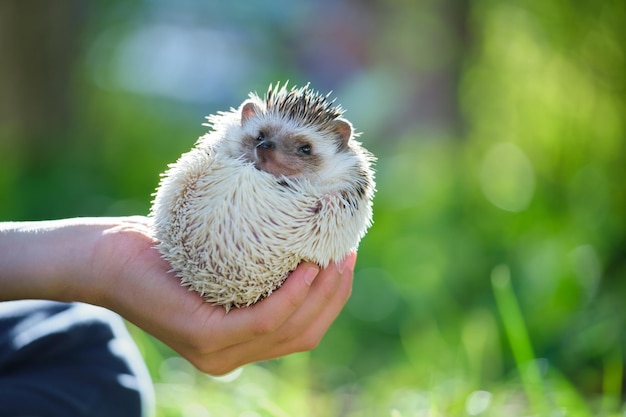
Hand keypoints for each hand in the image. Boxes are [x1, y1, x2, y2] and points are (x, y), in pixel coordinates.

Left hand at [87, 217, 354, 374]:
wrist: (105, 257)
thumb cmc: (166, 250)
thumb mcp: (224, 260)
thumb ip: (260, 266)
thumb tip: (307, 234)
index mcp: (240, 342)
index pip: (304, 330)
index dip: (333, 298)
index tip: (345, 258)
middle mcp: (231, 356)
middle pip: (306, 333)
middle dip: (336, 295)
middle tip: (347, 253)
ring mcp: (217, 352)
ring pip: (291, 331)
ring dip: (322, 294)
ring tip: (334, 255)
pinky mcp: (202, 336)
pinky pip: (263, 320)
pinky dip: (292, 295)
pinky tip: (307, 266)